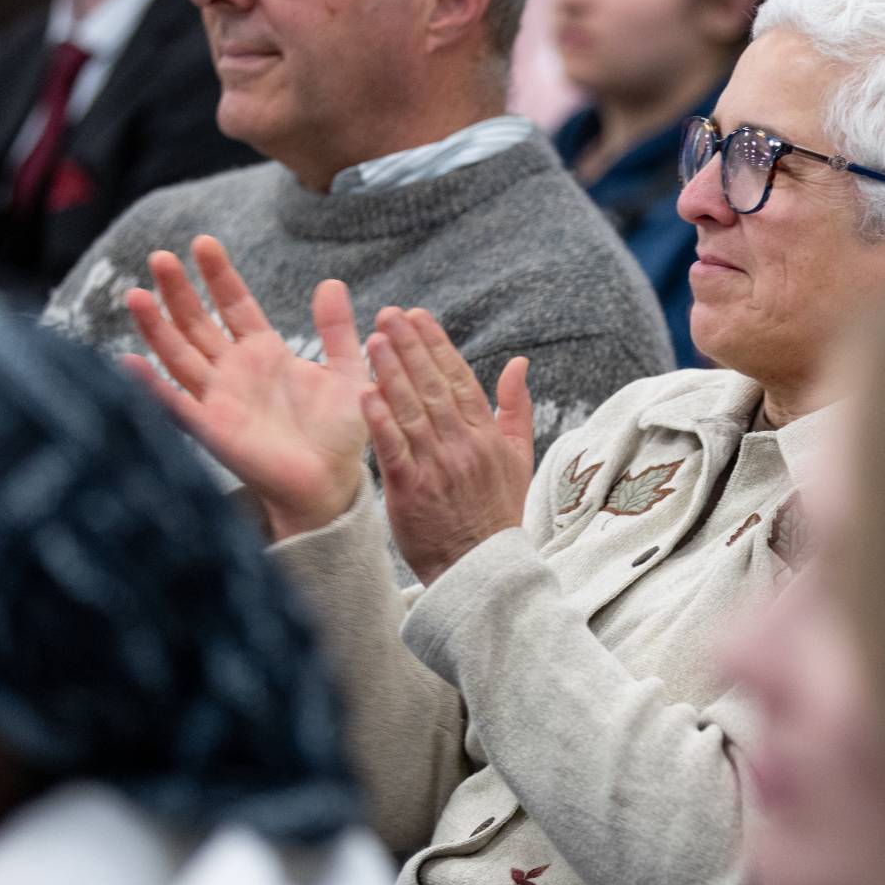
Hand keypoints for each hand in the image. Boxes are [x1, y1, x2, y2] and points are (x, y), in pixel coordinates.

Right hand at [121, 235, 371, 539]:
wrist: (332, 482)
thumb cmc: (340, 431)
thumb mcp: (347, 372)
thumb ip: (337, 330)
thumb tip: (332, 283)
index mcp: (264, 352)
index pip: (234, 304)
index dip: (219, 275)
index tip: (204, 243)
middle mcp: (234, 371)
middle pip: (197, 323)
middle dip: (178, 291)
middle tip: (161, 257)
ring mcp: (219, 399)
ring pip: (179, 356)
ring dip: (156, 327)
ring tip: (137, 294)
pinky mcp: (212, 430)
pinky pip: (176, 405)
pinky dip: (151, 386)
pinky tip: (129, 362)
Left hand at [361, 307, 530, 584]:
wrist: (482, 570)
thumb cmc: (496, 512)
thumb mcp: (518, 459)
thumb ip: (515, 408)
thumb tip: (519, 362)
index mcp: (487, 435)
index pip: (460, 379)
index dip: (437, 345)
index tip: (418, 316)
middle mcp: (463, 446)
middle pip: (434, 387)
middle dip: (410, 346)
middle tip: (389, 314)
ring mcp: (438, 467)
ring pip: (412, 411)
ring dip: (392, 372)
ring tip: (373, 339)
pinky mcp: (412, 492)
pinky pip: (395, 450)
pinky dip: (381, 421)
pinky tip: (366, 393)